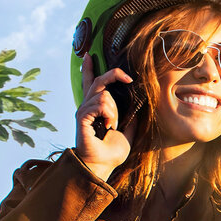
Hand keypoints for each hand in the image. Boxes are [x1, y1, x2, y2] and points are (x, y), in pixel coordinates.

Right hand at [75, 54, 136, 180]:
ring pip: (103, 94)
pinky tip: (107, 126)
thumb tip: (140, 105)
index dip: (88, 68)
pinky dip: (108, 114)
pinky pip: (99, 104)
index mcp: (95, 108)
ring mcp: (83, 111)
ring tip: (112, 125)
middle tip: (128, 79)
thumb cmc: (112, 152)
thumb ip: (131, 117)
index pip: (89, 82)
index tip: (89, 55)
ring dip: (114, 110)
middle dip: (114, 74)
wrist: (103, 166)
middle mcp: (87, 107)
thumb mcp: (128, 131)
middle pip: (98, 80)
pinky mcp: (81, 117)